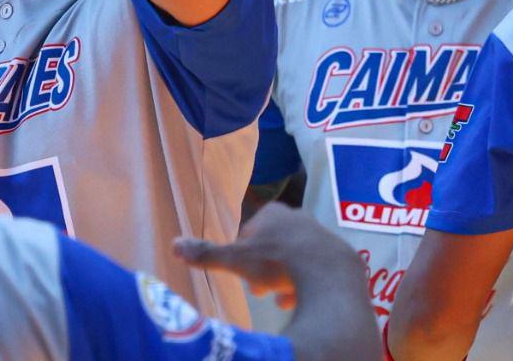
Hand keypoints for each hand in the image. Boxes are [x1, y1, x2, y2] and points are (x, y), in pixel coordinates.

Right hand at [174, 202, 361, 309]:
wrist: (328, 275)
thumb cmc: (278, 262)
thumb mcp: (237, 260)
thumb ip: (207, 254)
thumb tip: (173, 245)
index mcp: (272, 213)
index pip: (250, 231)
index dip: (243, 253)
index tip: (241, 272)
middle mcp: (298, 218)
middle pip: (274, 244)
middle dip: (264, 267)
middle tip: (259, 289)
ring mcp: (321, 235)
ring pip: (296, 258)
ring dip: (285, 277)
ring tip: (279, 299)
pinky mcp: (339, 255)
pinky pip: (316, 270)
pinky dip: (305, 284)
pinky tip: (298, 300)